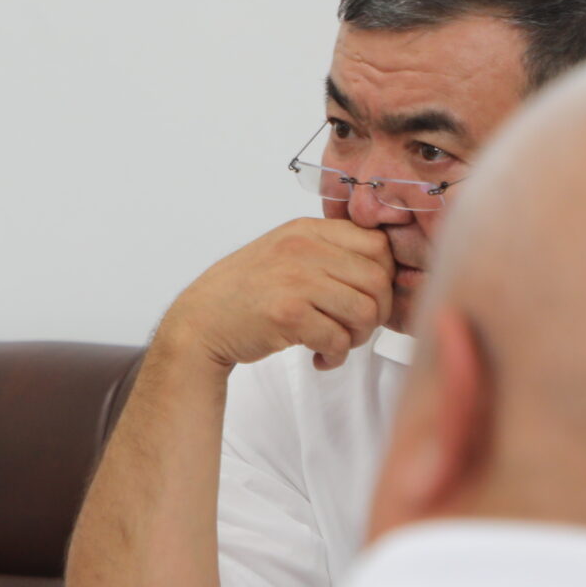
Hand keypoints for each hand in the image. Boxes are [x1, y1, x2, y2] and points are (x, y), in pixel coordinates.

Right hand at [155, 217, 395, 372]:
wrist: (200, 322)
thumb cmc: (245, 293)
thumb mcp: (285, 252)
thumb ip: (327, 251)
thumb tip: (384, 271)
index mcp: (307, 230)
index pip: (377, 245)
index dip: (385, 276)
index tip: (370, 297)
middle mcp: (303, 249)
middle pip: (377, 280)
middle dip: (376, 313)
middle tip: (356, 329)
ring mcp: (295, 280)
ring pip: (364, 312)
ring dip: (358, 337)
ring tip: (338, 343)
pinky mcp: (287, 315)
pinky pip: (338, 339)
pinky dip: (336, 355)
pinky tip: (320, 357)